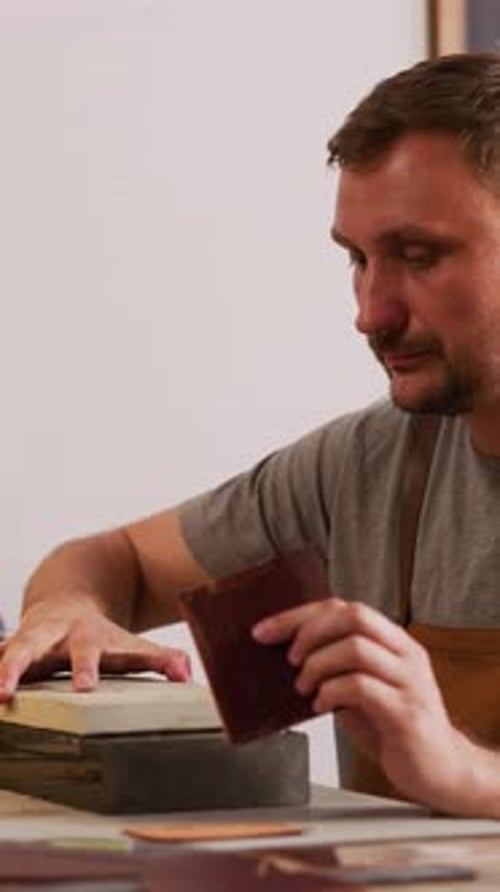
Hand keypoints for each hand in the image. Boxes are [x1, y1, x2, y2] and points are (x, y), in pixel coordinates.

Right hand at [0, 597, 190, 699]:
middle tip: (4, 692)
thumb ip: (159, 659)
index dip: (86, 668)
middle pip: (31, 647)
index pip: (87, 652)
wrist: (68, 599)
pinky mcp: (8, 648)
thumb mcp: (130, 645)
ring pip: (2, 651)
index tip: (84, 686)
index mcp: (83, 636)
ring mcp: (24, 641)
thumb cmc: (100, 634)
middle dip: (17, 667)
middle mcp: (49, 636)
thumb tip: (187, 674)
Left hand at [253, 597, 489, 815]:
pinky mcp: (407, 713)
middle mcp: (406, 655)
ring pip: (357, 647)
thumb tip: (285, 658)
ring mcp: (410, 682)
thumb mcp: (362, 689)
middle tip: (289, 658)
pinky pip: (362, 687)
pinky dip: (331, 692)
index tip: (265, 631)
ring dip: (318, 665)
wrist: (439, 770)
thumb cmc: (394, 728)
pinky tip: (321, 705)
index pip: (344, 608)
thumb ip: (337, 669)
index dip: (300, 615)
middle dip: (310, 632)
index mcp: (394, 642)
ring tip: (304, 687)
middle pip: (354, 616)